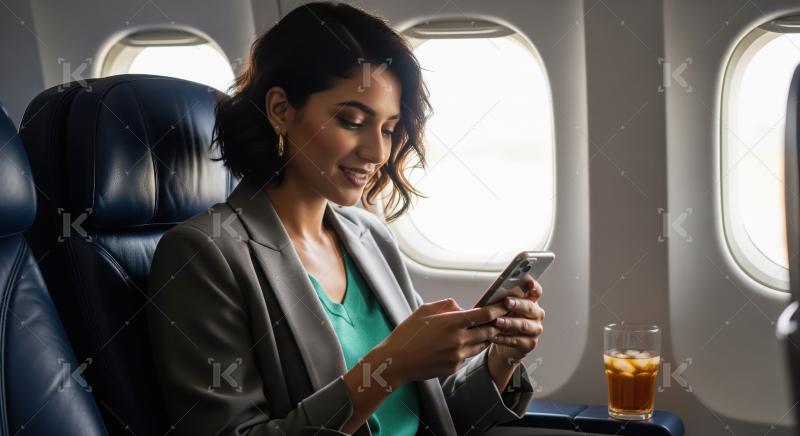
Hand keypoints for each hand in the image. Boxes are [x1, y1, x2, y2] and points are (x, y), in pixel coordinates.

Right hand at [369, 298, 508, 388]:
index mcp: (452, 322)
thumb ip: (447, 305)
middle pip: (489, 330)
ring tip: (482, 330)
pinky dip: (470, 348)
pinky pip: (469, 355)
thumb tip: (461, 307)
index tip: (505, 305)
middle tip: (500, 318)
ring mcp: (458, 355)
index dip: (498, 309)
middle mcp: (458, 340)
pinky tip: (461, 344)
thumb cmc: (407, 334)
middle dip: (496, 324)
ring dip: (485, 337)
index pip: (485, 314)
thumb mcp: (425, 310)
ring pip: (482, 344)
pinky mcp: (454, 367)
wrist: (397, 361)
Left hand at [487, 274, 544, 385]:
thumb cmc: (503, 320)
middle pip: (530, 307)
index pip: (536, 291)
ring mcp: (535, 329)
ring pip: (523, 325)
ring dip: (509, 323)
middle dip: (518, 304)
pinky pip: (517, 340)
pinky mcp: (530, 343)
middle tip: (506, 302)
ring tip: (497, 322)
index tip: (528, 282)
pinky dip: (505, 338)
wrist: (503, 344)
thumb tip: (494, 291)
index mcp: (531, 301)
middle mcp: (536, 314)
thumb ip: (502, 299)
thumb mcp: (502, 308)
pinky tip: (494, 336)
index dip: (534, 286)